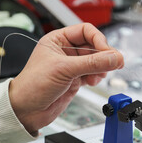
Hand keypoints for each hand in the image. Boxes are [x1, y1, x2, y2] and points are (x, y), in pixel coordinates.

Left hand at [9, 23, 123, 133]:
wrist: (27, 110)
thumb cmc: (33, 85)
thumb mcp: (64, 69)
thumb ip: (92, 63)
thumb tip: (114, 58)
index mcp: (58, 40)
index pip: (86, 31)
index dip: (99, 40)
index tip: (108, 52)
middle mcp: (66, 51)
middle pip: (94, 46)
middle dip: (103, 55)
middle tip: (114, 63)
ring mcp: (72, 65)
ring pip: (96, 61)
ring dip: (101, 67)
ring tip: (99, 75)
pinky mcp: (76, 79)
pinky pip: (93, 73)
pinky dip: (97, 77)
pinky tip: (92, 81)